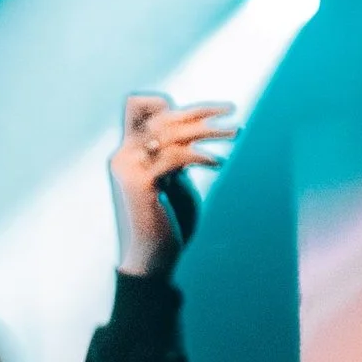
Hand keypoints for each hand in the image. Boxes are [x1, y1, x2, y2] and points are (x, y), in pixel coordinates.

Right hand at [108, 94, 234, 276]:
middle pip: (163, 114)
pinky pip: (177, 155)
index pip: (137, 106)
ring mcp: (130, 167)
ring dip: (209, 129)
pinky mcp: (142, 183)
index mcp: (129, 152)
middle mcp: (125, 155)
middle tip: (231, 110)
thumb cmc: (166, 223)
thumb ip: (174, 157)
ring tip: (236, 132)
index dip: (167, 102)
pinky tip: (219, 163)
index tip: (202, 111)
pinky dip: (202, 155)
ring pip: (173, 131)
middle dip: (201, 110)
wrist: (151, 259)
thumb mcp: (171, 181)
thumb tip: (193, 132)